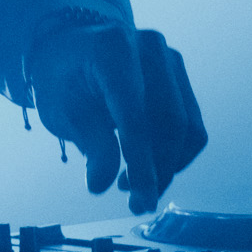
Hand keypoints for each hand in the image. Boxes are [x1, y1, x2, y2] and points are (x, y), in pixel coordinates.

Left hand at [25, 23, 206, 212]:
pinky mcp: (180, 75)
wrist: (69, 49)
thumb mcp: (62, 112)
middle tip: (136, 203)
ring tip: (131, 185)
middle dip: (158, 170)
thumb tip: (100, 186)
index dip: (141, 165)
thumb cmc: (60, 81)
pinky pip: (191, 123)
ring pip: (187, 127)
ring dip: (167, 165)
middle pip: (170, 123)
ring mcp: (170, 59)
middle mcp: (149, 47)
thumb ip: (91, 144)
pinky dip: (174, 153)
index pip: (135, 117)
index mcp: (113, 49)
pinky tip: (145, 167)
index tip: (141, 203)